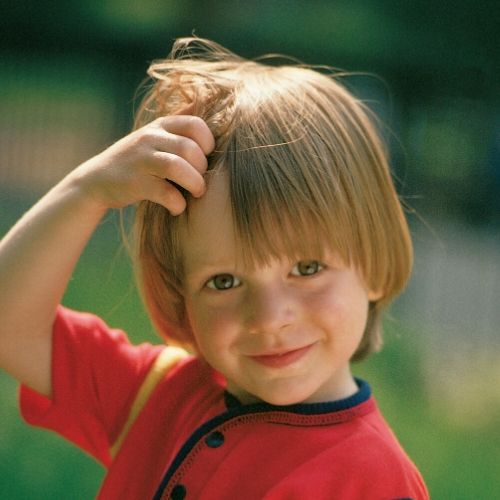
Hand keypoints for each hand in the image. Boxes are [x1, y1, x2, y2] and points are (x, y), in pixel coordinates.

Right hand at [73, 115, 214, 213]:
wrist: (96, 180)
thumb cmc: (136, 159)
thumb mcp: (154, 134)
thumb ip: (177, 122)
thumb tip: (201, 99)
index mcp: (160, 125)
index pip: (195, 124)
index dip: (208, 142)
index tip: (206, 157)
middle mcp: (149, 138)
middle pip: (189, 148)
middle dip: (202, 168)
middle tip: (200, 181)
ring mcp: (140, 159)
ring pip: (177, 167)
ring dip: (195, 184)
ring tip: (196, 193)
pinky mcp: (134, 183)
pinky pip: (165, 193)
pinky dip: (177, 204)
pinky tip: (177, 207)